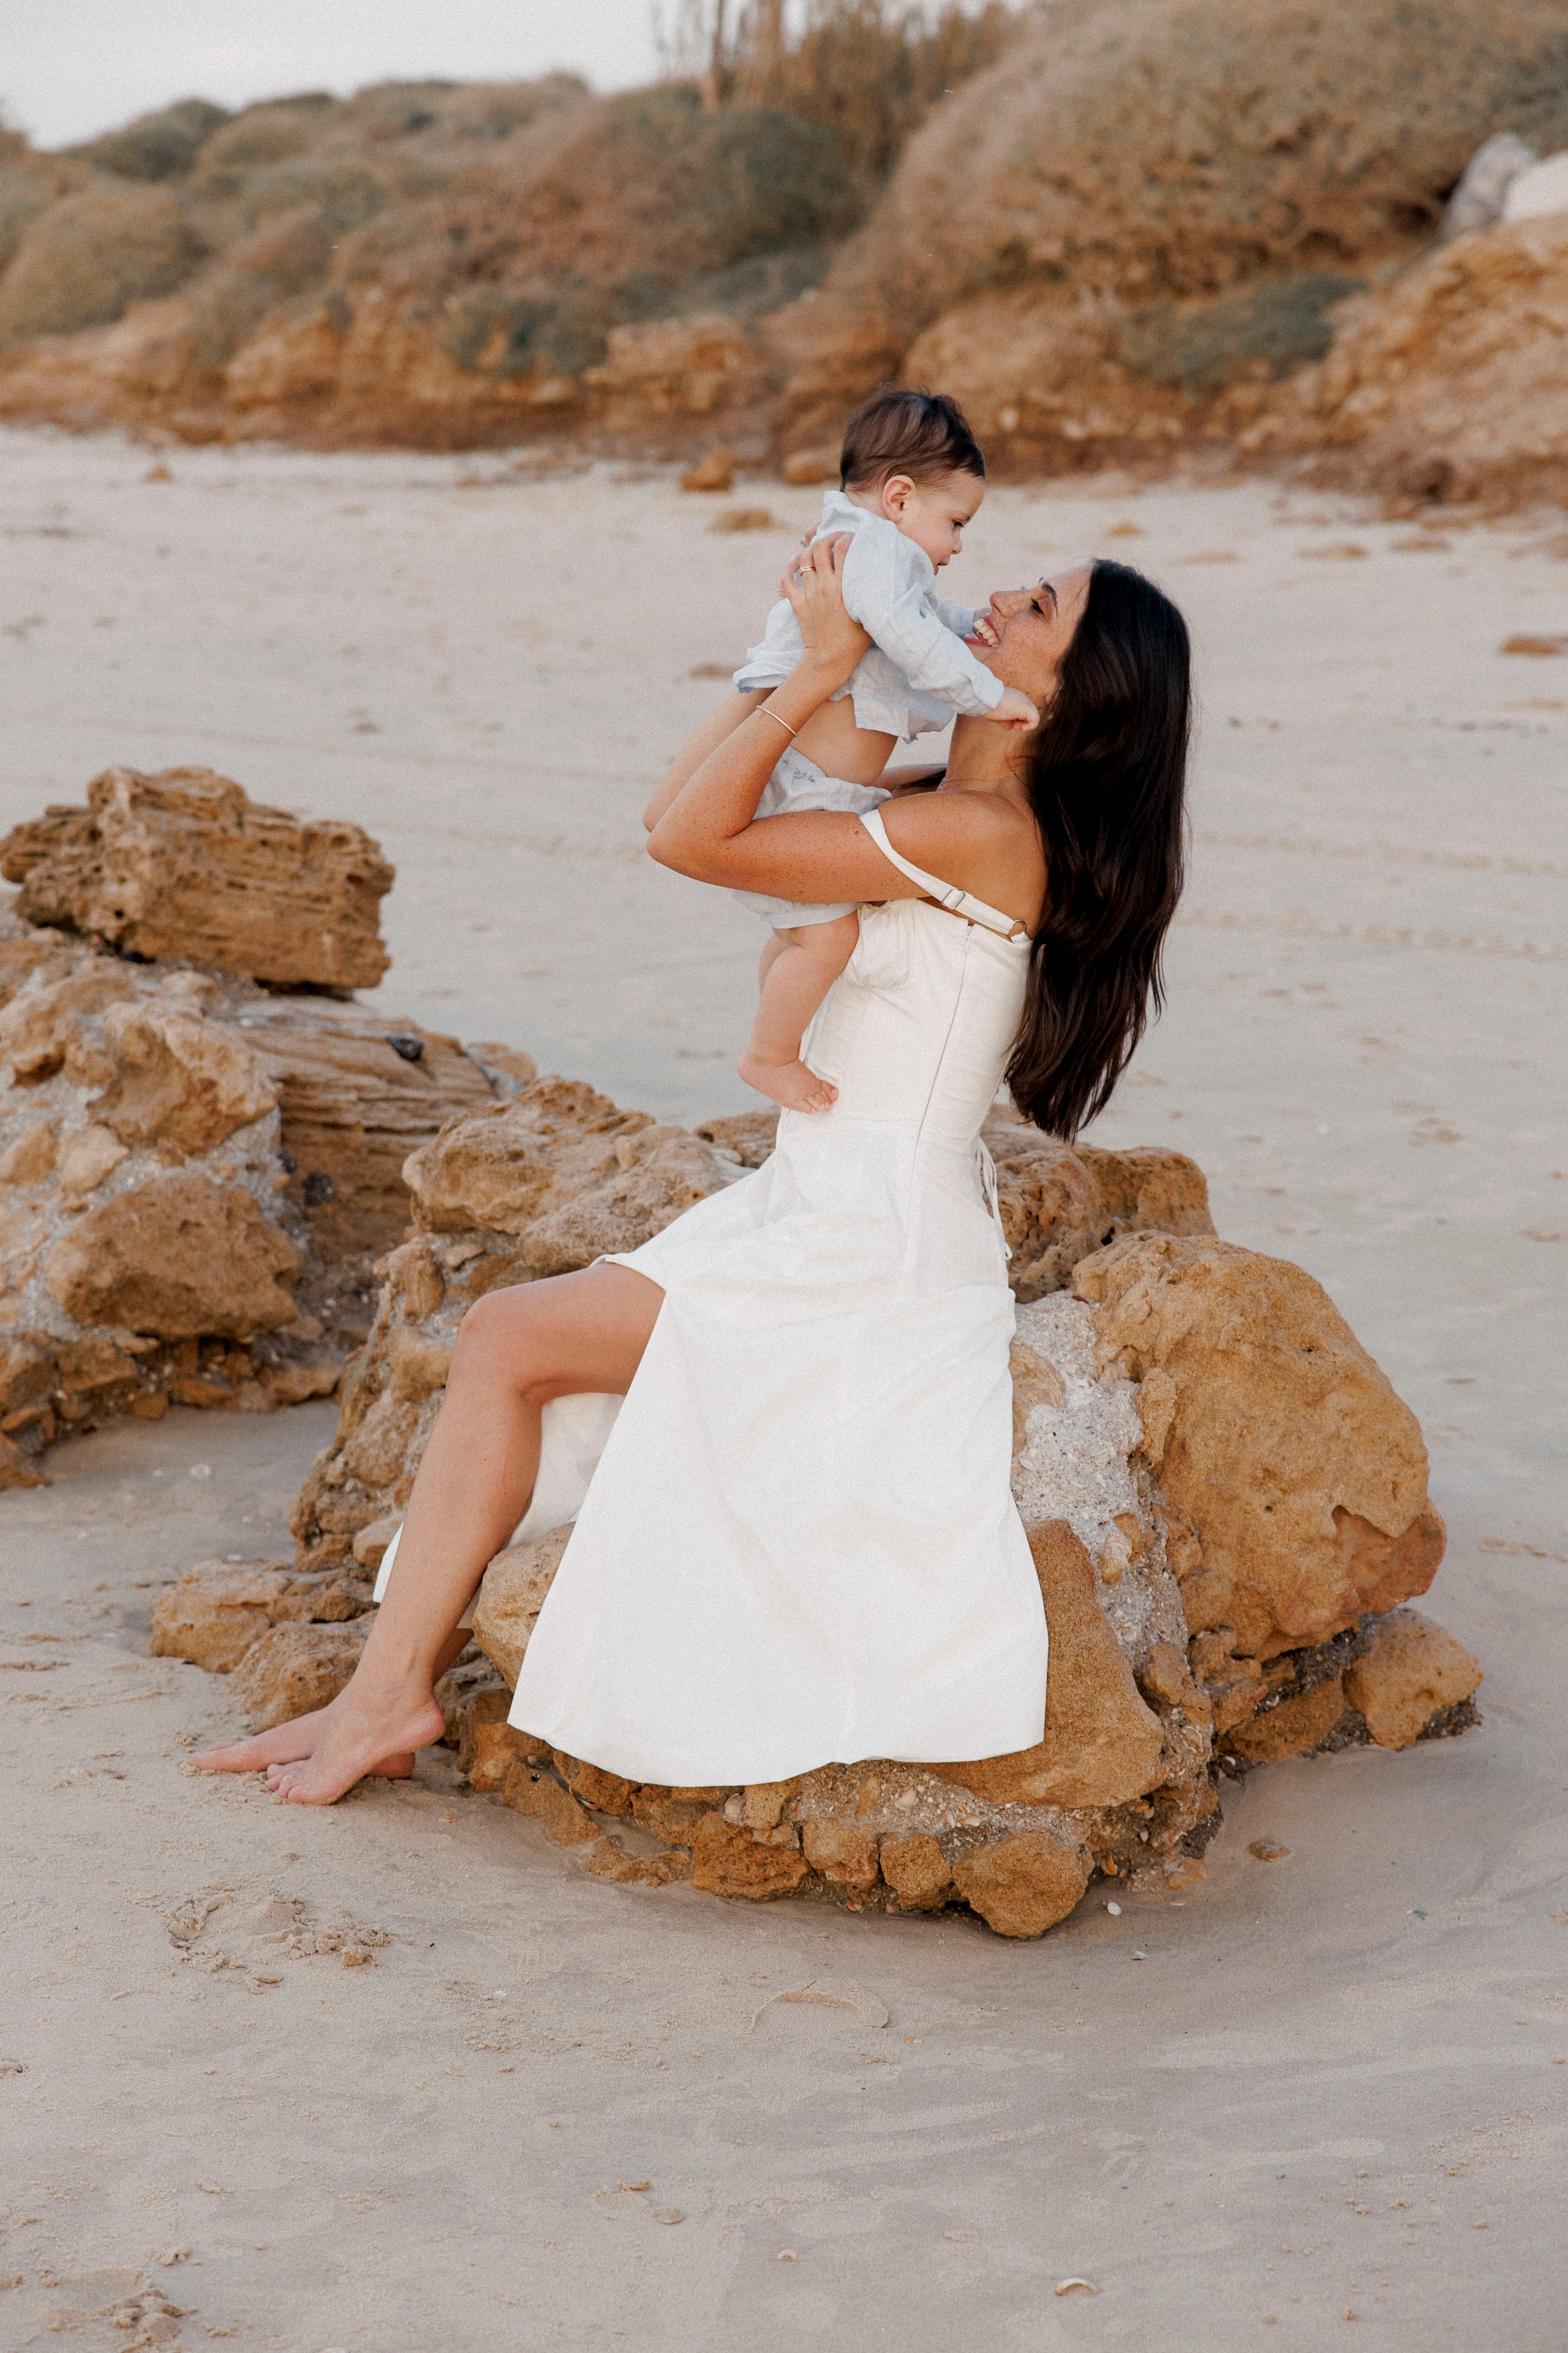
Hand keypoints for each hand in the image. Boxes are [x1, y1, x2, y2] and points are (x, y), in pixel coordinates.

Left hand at [781, 532, 870, 676]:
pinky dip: (790, 566)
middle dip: (826, 537)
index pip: (843, 548)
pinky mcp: (797, 604)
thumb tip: (877, 577)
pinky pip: (787, 578)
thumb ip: (870, 594)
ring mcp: (809, 594)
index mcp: (844, 587)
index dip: (845, 537)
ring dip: (809, 550)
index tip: (849, 537)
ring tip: (816, 550)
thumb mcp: (868, 615)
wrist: (829, 661)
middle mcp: (825, 587)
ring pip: (804, 559)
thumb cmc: (854, 642)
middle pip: (820, 547)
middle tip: (832, 539)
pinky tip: (796, 561)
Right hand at [984, 686, 1039, 731]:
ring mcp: (1025, 703)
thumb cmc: (988, 705)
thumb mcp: (998, 713)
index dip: (1015, 720)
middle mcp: (1022, 699)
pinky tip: (1020, 726)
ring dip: (1023, 725)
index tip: (1005, 719)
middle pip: (1027, 715)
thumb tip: (1010, 726)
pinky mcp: (1027, 709)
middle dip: (1020, 722)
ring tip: (1013, 722)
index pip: (1021, 712)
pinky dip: (1029, 727)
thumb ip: (1006, 719)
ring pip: (1032, 717)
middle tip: (1010, 722)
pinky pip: (1035, 721)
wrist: (986, 698)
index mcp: (1015, 698)